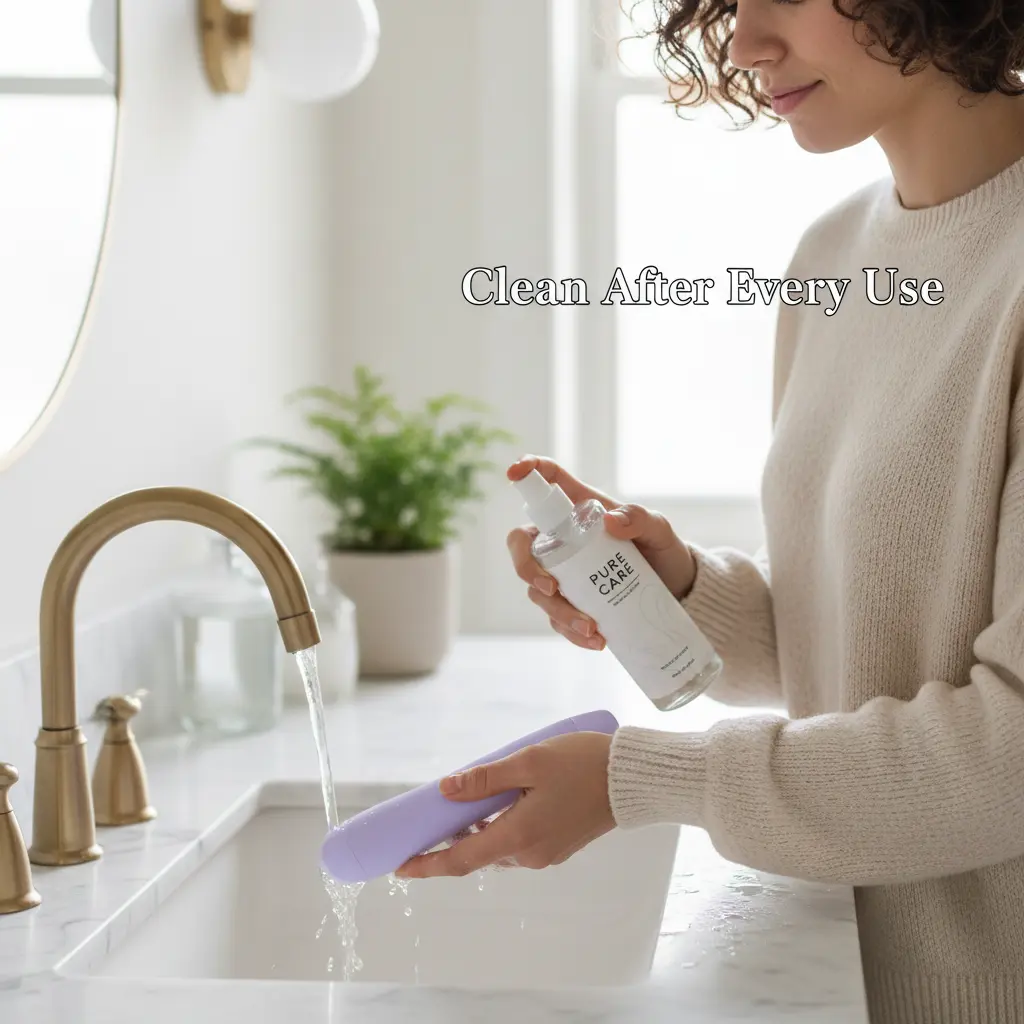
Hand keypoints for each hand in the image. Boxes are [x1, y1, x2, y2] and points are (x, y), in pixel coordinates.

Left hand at [394, 731, 615, 877]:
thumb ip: (486, 779)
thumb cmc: (582, 763)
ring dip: (478, 832)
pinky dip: (500, 830)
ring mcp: (546, 854)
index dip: (428, 865)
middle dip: (452, 841)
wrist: (632, 778)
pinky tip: (499, 804)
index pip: (461, 860)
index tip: (400, 866)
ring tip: (466, 803)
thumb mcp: (529, 761)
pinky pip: (518, 843)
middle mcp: (530, 854)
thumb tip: (446, 789)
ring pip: (499, 848)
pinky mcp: (559, 846)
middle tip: (430, 819)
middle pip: (478, 854)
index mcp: (518, 836)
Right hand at [507, 454, 696, 649]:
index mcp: (581, 509)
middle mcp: (564, 539)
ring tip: (591, 628)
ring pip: (536, 588)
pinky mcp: (572, 603)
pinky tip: (597, 641)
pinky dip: (570, 631)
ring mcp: (564, 573)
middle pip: (522, 543)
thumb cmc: (664, 552)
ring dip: (557, 611)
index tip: (514, 471)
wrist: (677, 592)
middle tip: (550, 587)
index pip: (548, 482)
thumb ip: (641, 519)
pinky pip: (556, 618)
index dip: (527, 470)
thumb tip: (611, 521)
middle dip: (525, 566)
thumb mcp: (660, 531)